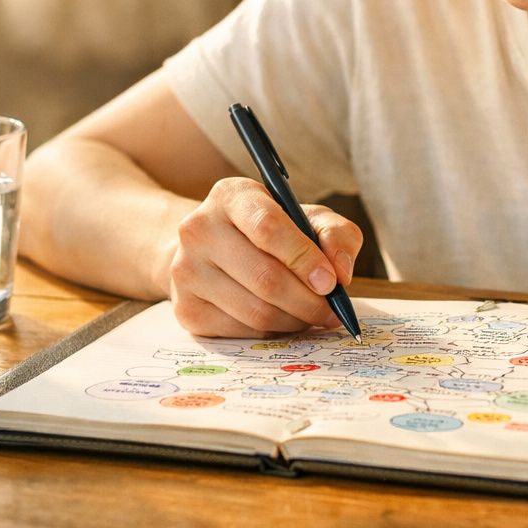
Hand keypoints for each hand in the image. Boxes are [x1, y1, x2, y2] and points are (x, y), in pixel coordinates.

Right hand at [167, 177, 362, 336]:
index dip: (304, 258)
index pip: (268, 227)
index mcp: (231, 196)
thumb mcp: (306, 217)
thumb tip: (341, 273)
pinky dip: (272, 331)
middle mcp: (199, 230)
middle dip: (308, 300)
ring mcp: (186, 271)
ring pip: (255, 311)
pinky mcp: (186, 308)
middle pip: (264, 277)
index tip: (331, 281)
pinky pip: (241, 331)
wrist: (209, 248)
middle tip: (332, 310)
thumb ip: (335, 234)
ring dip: (295, 320)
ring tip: (313, 314)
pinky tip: (283, 319)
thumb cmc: (269, 230)